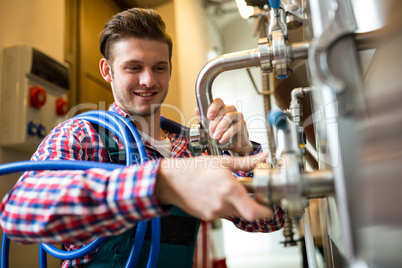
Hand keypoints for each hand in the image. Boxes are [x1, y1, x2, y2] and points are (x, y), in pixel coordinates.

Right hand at [155, 152, 272, 220]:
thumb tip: (262, 157)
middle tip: (250, 195)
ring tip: (225, 189)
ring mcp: (214, 212)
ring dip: (235, 203)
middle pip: (246, 212)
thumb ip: (246, 162)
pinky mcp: (207, 217)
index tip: (269, 206)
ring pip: (234, 212)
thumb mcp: (222, 162)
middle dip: (250, 204)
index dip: (265, 212)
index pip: (254, 212)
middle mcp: (222, 204)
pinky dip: (223, 205)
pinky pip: (222, 213)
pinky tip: (215, 194)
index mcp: (229, 189)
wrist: (171, 181)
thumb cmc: (193, 169)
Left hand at [195, 98, 253, 155]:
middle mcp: (230, 109)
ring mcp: (237, 115)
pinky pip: (235, 127)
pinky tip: (222, 139)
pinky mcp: (242, 124)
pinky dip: (227, 134)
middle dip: (214, 122)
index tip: (209, 116)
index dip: (213, 107)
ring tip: (215, 137)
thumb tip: (196, 110)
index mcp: (222, 108)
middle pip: (222, 110)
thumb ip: (204, 118)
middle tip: (210, 132)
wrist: (235, 143)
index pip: (218, 101)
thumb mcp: (211, 125)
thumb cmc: (223, 132)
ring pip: (228, 117)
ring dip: (220, 128)